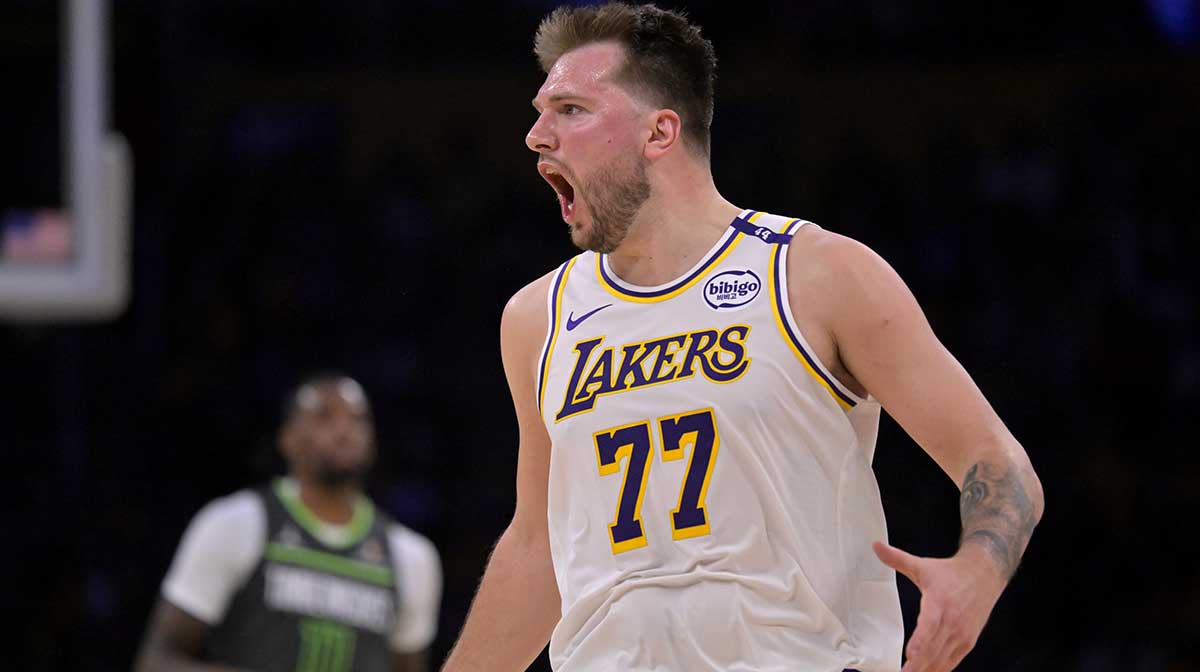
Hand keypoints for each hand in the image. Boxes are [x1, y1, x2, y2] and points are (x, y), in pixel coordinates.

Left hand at [872, 541, 1006, 671]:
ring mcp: (962, 634)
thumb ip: (897, 558)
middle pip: (934, 649)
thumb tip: (876, 546)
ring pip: (943, 659)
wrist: (985, 574)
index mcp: (939, 602)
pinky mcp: (969, 641)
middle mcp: (953, 621)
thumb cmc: (951, 572)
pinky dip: (939, 669)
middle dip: (917, 665)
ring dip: (927, 670)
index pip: (929, 626)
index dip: (920, 642)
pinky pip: (953, 661)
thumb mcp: (923, 565)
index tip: (910, 655)